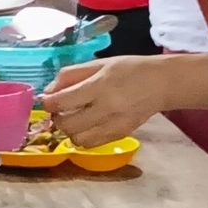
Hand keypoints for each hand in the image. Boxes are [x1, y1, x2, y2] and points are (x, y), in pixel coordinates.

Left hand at [43, 57, 168, 146]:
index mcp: (100, 86)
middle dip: (57, 117)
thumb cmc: (129, 69)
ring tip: (74, 118)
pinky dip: (83, 137)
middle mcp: (106, 109)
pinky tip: (86, 126)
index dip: (48, 102)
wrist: (161, 83)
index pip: (62, 101)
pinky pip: (91, 144)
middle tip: (61, 109)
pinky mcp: (120, 135)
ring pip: (77, 139)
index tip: (47, 99)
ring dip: (69, 130)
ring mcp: (113, 125)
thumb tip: (49, 91)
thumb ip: (71, 75)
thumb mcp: (99, 64)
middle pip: (67, 124)